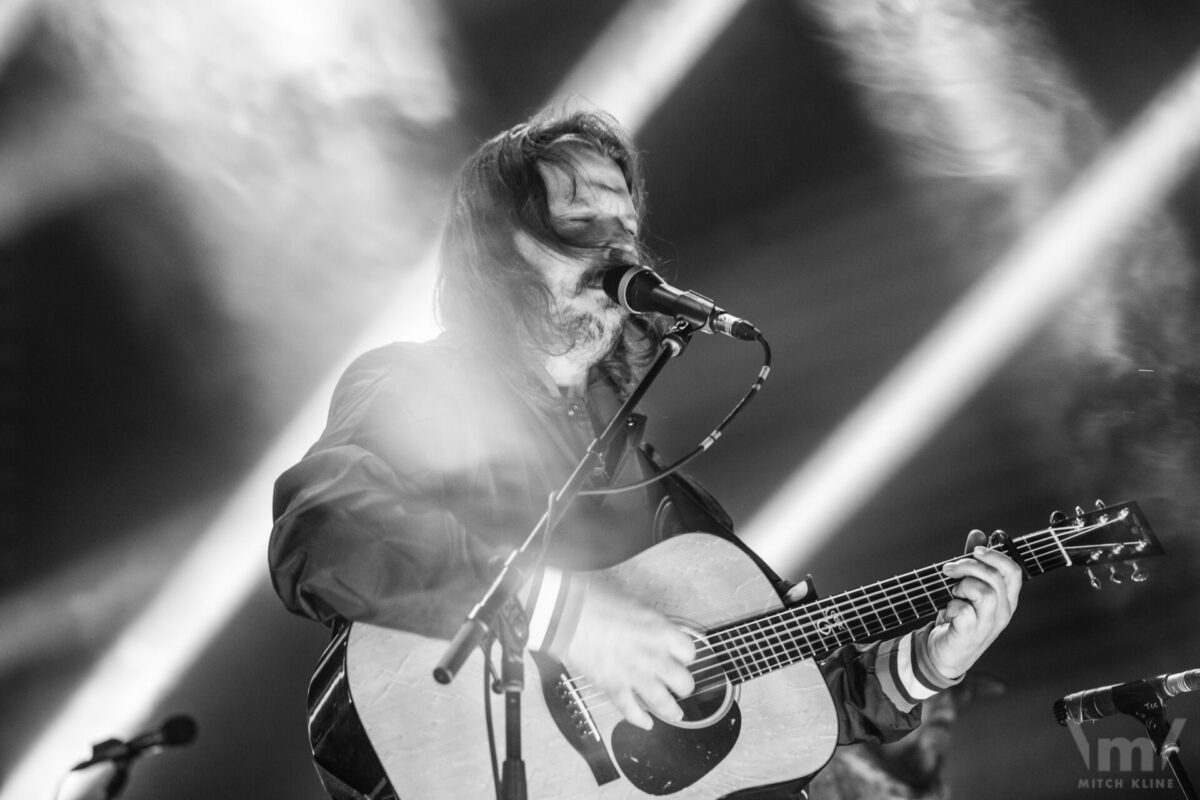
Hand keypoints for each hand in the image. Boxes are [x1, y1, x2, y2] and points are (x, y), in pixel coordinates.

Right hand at [552, 579, 694, 729]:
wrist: (568, 614)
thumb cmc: (596, 600)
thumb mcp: (634, 604)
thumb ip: (650, 623)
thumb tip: (654, 631)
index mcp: (660, 631)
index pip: (688, 651)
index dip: (685, 655)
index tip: (681, 656)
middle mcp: (654, 656)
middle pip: (683, 681)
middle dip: (683, 685)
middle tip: (680, 686)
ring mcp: (635, 674)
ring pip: (663, 702)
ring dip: (671, 710)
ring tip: (675, 714)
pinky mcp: (614, 687)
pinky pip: (632, 711)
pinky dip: (640, 720)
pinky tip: (646, 723)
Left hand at [928, 530, 1022, 677]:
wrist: (943, 653)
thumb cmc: (958, 617)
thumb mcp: (968, 587)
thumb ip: (974, 562)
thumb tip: (978, 534)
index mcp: (1006, 599)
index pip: (1014, 572)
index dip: (996, 556)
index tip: (975, 550)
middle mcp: (1003, 612)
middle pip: (996, 578)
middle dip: (969, 565)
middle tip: (949, 569)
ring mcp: (989, 625)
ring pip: (985, 592)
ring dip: (962, 586)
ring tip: (953, 594)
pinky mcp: (971, 634)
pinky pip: (964, 611)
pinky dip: (951, 606)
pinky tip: (947, 613)